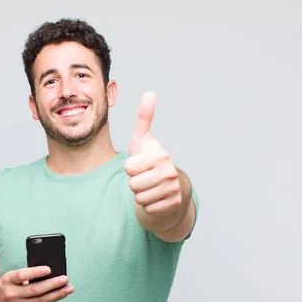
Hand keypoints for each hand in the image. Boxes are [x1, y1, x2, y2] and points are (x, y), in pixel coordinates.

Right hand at [0, 266, 73, 301]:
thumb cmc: (4, 286)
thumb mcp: (9, 277)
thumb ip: (25, 276)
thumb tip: (47, 273)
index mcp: (7, 280)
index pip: (22, 275)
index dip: (35, 272)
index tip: (49, 269)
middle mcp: (11, 294)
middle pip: (35, 290)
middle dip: (53, 284)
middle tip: (66, 279)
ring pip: (40, 300)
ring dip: (57, 294)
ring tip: (69, 288)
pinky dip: (50, 300)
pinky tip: (59, 295)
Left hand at [124, 92, 182, 214]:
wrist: (169, 188)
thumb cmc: (150, 162)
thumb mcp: (144, 141)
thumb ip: (144, 118)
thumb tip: (150, 93)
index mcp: (160, 154)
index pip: (128, 167)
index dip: (130, 168)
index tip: (139, 165)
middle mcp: (170, 171)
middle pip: (133, 184)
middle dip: (135, 183)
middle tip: (144, 178)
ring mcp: (173, 188)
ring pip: (139, 197)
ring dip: (141, 195)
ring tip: (149, 187)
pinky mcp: (173, 204)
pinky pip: (147, 209)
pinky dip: (148, 206)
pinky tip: (156, 198)